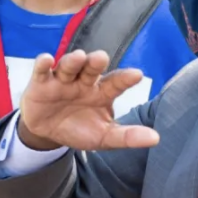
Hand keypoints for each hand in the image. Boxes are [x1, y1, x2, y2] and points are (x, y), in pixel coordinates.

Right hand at [18, 50, 159, 151]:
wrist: (47, 133)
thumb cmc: (79, 129)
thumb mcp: (104, 137)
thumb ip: (127, 136)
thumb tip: (156, 138)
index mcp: (102, 92)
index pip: (116, 83)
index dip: (125, 78)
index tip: (137, 75)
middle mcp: (84, 82)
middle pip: (92, 69)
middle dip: (96, 63)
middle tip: (101, 58)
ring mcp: (62, 80)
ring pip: (68, 66)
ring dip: (73, 61)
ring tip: (78, 58)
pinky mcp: (41, 83)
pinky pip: (42, 71)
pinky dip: (43, 64)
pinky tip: (46, 59)